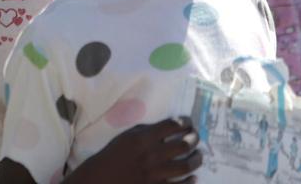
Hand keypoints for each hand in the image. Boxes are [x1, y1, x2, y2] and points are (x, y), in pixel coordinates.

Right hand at [84, 118, 202, 182]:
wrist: (102, 179)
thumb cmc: (113, 155)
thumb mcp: (127, 136)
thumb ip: (146, 131)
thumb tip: (167, 128)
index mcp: (143, 138)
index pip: (172, 125)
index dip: (185, 122)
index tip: (189, 123)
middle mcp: (152, 155)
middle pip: (184, 144)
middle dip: (194, 139)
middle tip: (196, 137)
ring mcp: (156, 174)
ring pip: (186, 165)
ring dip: (197, 159)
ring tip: (199, 156)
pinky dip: (190, 181)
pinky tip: (193, 177)